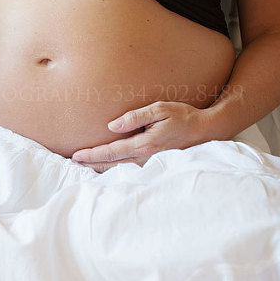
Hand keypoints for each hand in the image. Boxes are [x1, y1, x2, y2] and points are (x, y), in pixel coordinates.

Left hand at [71, 101, 211, 171]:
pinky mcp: (155, 165)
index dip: (92, 154)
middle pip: (111, 165)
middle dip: (91, 164)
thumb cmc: (183, 117)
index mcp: (144, 145)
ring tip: (84, 166)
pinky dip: (115, 170)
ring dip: (101, 169)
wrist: (206, 131)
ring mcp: (151, 164)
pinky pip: (130, 170)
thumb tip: (112, 126)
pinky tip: (106, 168)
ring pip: (119, 170)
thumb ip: (135, 117)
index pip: (111, 152)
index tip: (76, 155)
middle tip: (73, 162)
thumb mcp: (159, 109)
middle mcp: (146, 158)